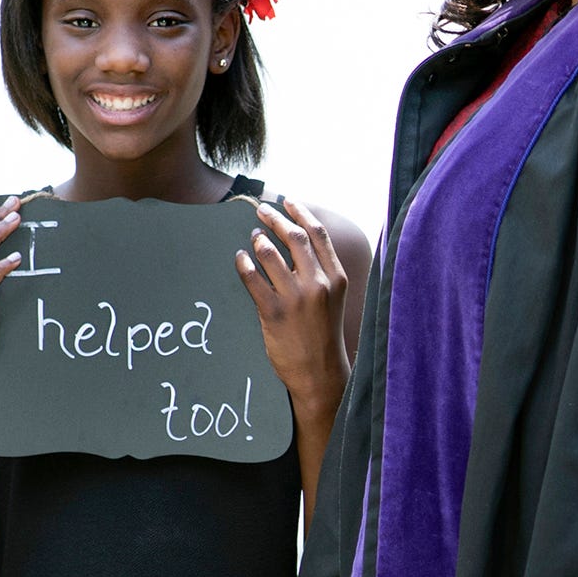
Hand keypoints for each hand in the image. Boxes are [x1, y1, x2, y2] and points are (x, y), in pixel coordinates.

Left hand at [237, 200, 349, 415]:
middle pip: (294, 238)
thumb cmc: (324, 336)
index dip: (301, 213)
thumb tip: (299, 245)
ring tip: (253, 237)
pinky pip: (253, 279)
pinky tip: (240, 259)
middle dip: (275, 219)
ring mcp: (296, 298)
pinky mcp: (274, 313)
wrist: (320, 374)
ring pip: (270, 254)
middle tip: (262, 211)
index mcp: (336, 279)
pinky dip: (244, 264)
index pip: (318, 235)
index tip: (287, 202)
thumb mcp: (334, 300)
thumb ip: (322, 273)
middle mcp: (318, 284)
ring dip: (258, 240)